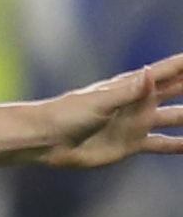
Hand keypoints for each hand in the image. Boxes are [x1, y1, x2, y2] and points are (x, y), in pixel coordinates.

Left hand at [26, 53, 182, 169]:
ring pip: (174, 117)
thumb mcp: (100, 101)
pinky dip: (177, 145)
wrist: (47, 140)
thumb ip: (128, 92)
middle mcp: (139, 102)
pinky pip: (161, 144)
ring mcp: (137, 123)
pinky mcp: (131, 143)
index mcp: (132, 86)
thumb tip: (150, 74)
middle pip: (177, 90)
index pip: (168, 71)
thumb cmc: (67, 114)